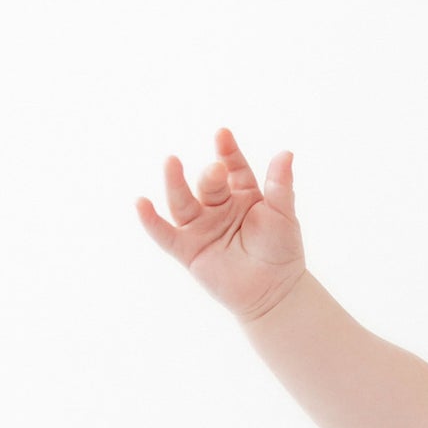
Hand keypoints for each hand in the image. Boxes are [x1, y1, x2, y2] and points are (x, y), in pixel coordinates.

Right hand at [135, 128, 307, 322]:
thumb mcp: (283, 215)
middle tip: (216, 169)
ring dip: (175, 182)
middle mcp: (218, 206)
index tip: (222, 135)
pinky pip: (165, 234)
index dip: (227, 152)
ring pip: (182, 201)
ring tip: (171, 162)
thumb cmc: (281, 252)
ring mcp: (201, 227)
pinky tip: (141, 203)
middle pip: (208, 184)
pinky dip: (151, 220)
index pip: (232, 167)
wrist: (275, 292)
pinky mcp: (187, 249)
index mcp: (242, 194)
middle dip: (210, 175)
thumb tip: (286, 153)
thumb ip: (281, 185)